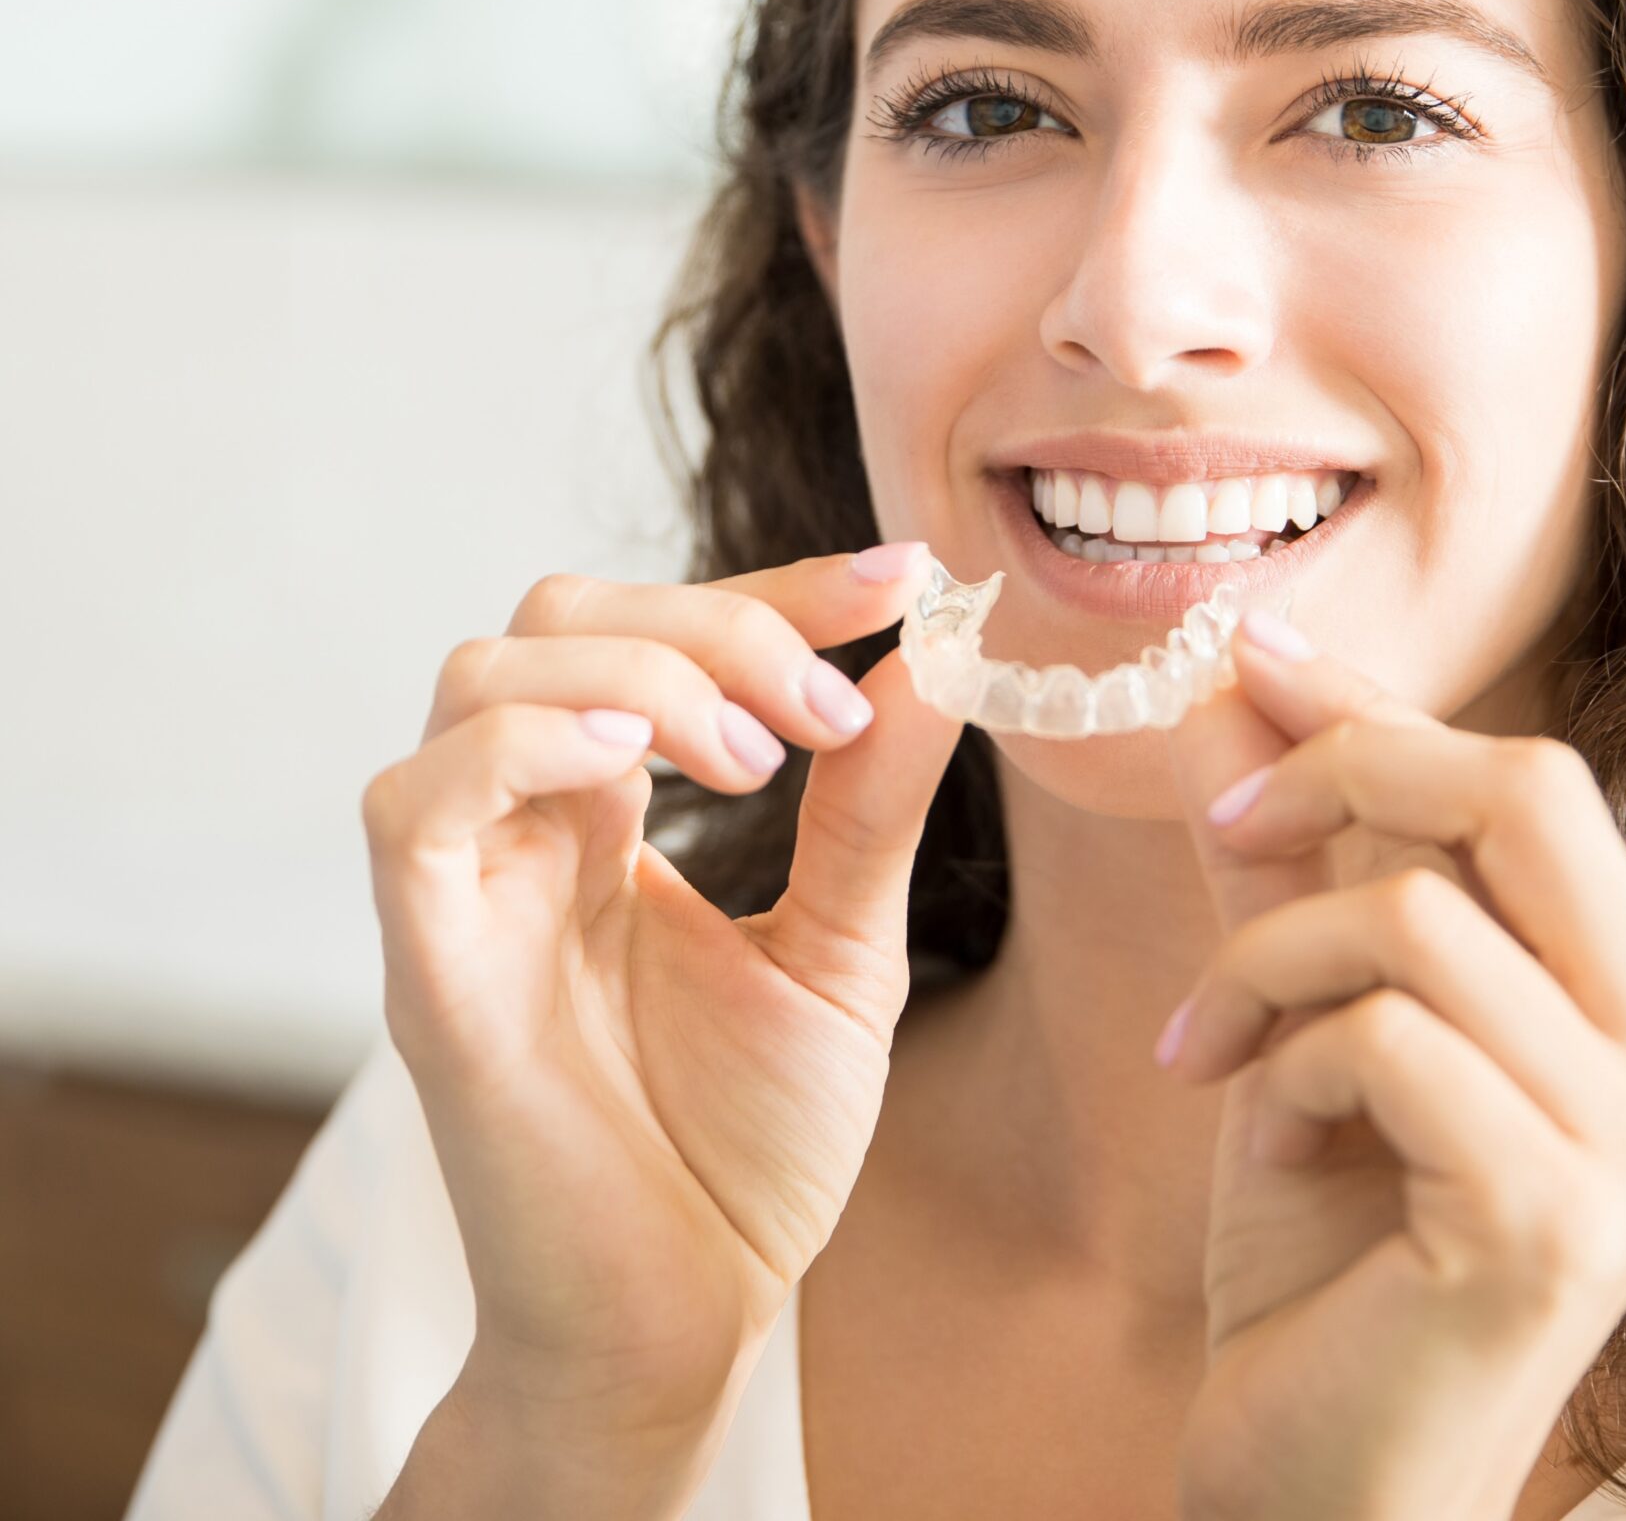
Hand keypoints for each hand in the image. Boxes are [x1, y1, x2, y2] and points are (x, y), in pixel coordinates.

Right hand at [360, 545, 959, 1493]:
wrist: (690, 1320)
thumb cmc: (745, 1148)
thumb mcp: (842, 950)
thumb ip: (870, 807)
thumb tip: (934, 657)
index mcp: (613, 817)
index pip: (663, 630)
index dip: (777, 586)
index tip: (902, 579)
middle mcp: (526, 831)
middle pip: (561, 614)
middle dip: (715, 619)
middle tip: (824, 710)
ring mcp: (468, 891)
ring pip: (482, 672)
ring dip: (641, 675)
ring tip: (756, 760)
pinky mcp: (428, 969)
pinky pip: (416, 799)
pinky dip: (526, 742)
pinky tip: (639, 771)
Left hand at [1160, 620, 1625, 1520]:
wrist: (1322, 1489)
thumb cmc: (1329, 1262)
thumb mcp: (1309, 1025)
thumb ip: (1289, 866)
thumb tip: (1228, 688)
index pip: (1535, 788)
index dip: (1384, 709)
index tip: (1253, 654)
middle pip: (1529, 791)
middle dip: (1350, 767)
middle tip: (1227, 821)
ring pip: (1421, 913)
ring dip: (1271, 961)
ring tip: (1212, 1049)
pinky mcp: (1557, 1213)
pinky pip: (1387, 1035)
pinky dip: (1287, 1062)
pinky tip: (1263, 1142)